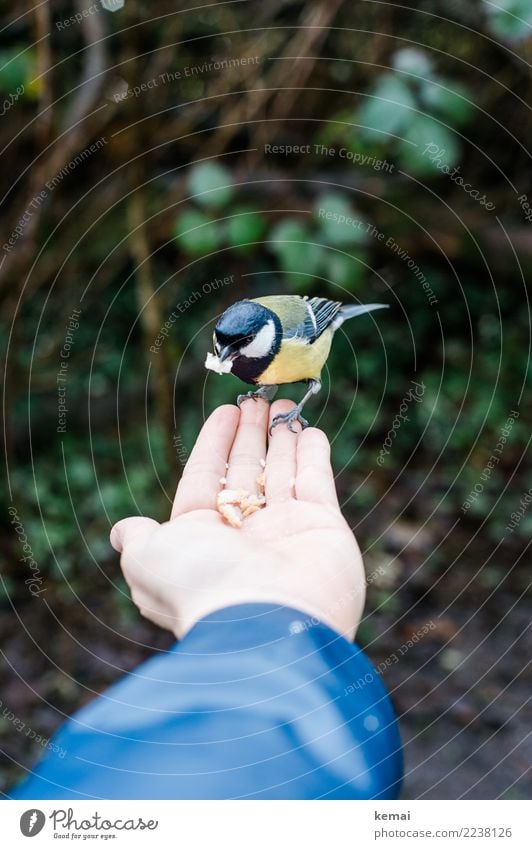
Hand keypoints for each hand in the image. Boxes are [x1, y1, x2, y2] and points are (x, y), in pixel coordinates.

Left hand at [110, 400, 364, 639]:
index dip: (214, 443)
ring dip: (281, 437)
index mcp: (204, 538)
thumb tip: (124, 532)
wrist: (267, 624)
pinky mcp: (324, 528)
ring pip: (281, 473)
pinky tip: (308, 429)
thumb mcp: (150, 560)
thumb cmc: (203, 586)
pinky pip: (316, 481)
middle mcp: (245, 535)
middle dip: (249, 435)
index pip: (207, 478)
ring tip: (281, 404)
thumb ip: (140, 539)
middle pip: (246, 472)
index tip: (225, 412)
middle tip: (256, 400)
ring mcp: (287, 531)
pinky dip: (312, 454)